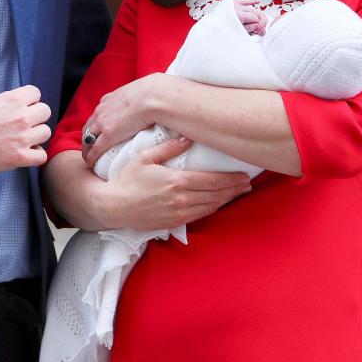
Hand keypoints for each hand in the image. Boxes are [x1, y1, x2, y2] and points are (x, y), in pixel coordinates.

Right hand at [0, 85, 50, 173]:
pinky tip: (25, 152)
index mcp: (13, 100)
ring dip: (36, 135)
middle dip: (36, 116)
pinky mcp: (20, 157)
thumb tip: (20, 104)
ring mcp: (23, 138)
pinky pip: (41, 156)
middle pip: (45, 111)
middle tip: (24, 123)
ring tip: (24, 138)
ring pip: (46, 132)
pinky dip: (35, 155)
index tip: (23, 107)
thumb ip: (8, 101)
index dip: (30, 100)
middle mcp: (22, 117)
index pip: (36, 93)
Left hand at [82, 74, 163, 168]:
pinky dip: (91, 157)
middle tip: (90, 147)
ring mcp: (103, 123)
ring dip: (87, 148)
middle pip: (89, 126)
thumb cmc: (153, 94)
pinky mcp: (107, 136)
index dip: (96, 124)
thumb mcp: (139, 93)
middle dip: (88, 136)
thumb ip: (139, 99)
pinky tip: (91, 164)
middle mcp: (102, 110)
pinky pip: (95, 149)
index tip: (98, 131)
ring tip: (89, 157)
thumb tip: (151, 103)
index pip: (98, 113)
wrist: (152, 97)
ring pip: (88, 138)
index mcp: (110, 99)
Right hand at [104, 136, 251, 230]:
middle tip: (247, 184)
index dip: (231, 179)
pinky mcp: (174, 222)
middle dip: (234, 189)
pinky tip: (218, 203)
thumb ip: (168, 148)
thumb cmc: (127, 179)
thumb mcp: (145, 157)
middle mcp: (182, 199)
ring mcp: (179, 213)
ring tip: (238, 193)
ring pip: (210, 207)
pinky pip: (200, 216)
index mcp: (177, 181)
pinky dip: (212, 209)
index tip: (244, 176)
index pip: (212, 181)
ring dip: (226, 200)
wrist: (114, 205)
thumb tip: (187, 138)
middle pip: (216, 195)